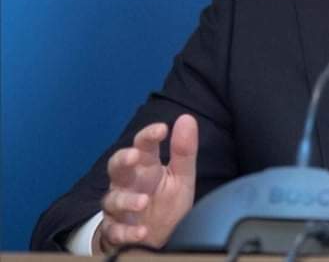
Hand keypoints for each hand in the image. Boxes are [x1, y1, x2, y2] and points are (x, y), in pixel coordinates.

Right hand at [94, 114, 198, 252]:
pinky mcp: (115, 231)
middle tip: (134, 155)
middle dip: (122, 159)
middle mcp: (128, 184)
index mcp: (146, 168)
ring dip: (126, 200)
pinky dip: (127, 232)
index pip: (143, 146)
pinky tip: (141, 232)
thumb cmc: (165, 203)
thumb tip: (187, 118)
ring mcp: (119, 208)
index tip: (162, 128)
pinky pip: (116, 231)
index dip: (149, 135)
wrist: (154, 238)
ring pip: (113, 199)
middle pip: (117, 167)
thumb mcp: (181, 177)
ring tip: (143, 201)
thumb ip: (184, 151)